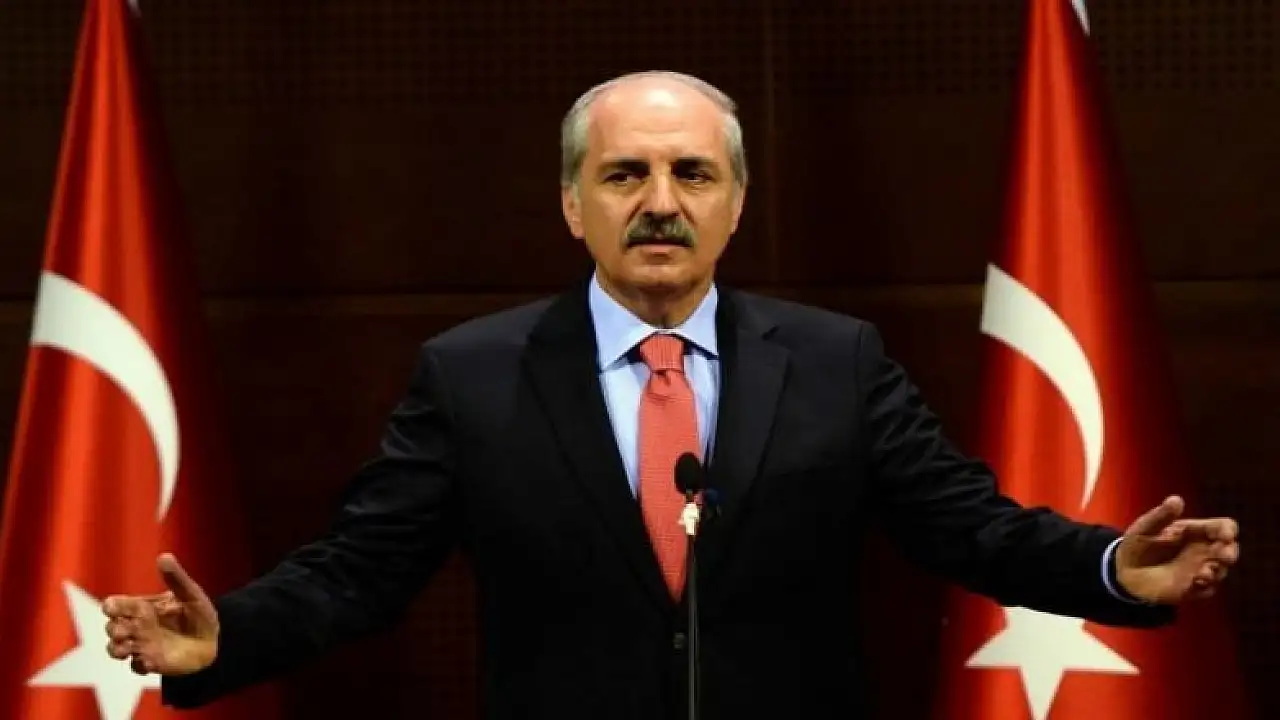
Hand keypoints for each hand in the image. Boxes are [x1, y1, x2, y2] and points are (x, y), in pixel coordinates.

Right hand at [102, 553, 219, 674]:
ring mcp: (142, 645)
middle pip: (112, 628)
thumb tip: (164, 556)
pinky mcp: (150, 663)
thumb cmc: (199, 614)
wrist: (214, 640)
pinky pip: (136, 666)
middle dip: (114, 629)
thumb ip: (176, 578)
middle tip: (125, 630)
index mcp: (142, 607)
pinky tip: (150, 662)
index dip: (112, 606)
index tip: (112, 607)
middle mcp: (137, 626)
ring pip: (116, 649)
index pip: (117, 606)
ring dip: (117, 649)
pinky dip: (139, 664)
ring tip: (127, 649)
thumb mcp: (190, 594)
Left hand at [1115, 495, 1238, 603]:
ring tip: (1204, 572)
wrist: (1125, 571)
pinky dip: (1205, 586)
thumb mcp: (1145, 528)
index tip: (1225, 535)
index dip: (1227, 530)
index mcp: (1195, 531)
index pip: (1221, 527)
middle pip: (1229, 549)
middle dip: (1230, 552)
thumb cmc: (1138, 544)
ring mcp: (1199, 569)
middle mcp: (1203, 550)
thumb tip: (1176, 499)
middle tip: (1224, 556)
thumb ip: (1161, 515)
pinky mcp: (1193, 588)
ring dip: (1217, 571)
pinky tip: (1196, 582)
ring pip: (1221, 570)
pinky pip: (1207, 589)